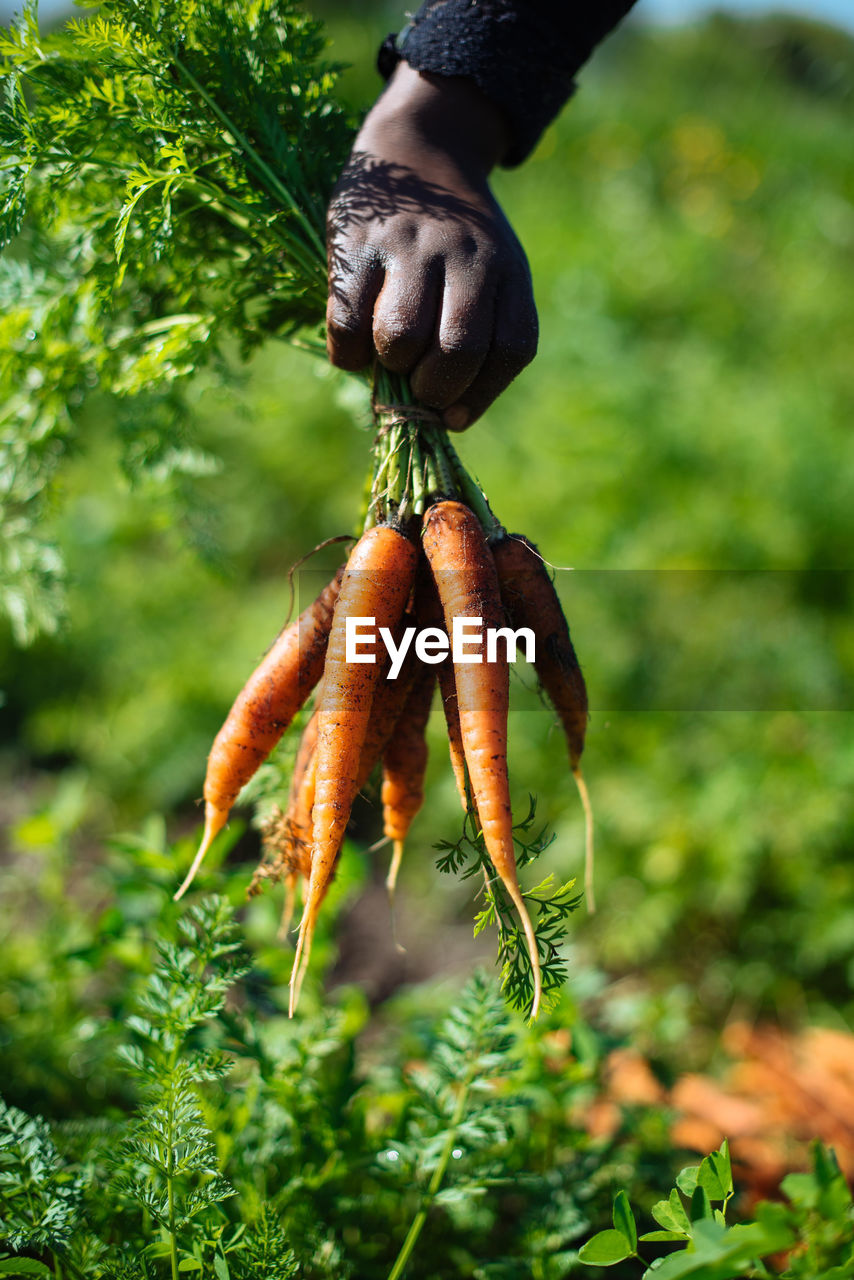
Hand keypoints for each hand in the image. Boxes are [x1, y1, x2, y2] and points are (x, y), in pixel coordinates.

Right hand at [326, 64, 537, 429]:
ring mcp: (410, 246)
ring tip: (387, 356)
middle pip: (457, 350)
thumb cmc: (454, 240)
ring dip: (391, 366)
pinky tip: (353, 350)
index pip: (510, 348)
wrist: (418, 149)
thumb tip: (443, 419)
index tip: (454, 414)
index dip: (480, 395)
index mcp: (507, 270)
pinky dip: (348, 354)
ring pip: (401, 338)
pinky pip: (348, 323)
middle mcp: (465, 255)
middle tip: (417, 388)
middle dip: (433, 389)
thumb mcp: (490, 274)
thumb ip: (480, 335)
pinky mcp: (357, 243)